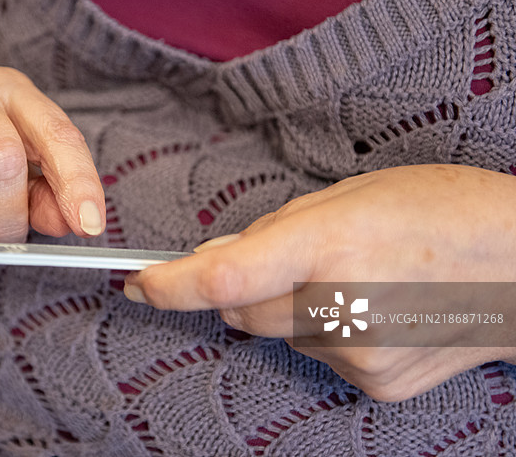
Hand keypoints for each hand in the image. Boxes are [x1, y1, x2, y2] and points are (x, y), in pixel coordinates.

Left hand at [124, 164, 515, 400]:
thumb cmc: (440, 211)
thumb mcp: (350, 195)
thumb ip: (273, 229)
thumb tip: (215, 257)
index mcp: (328, 244)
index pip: (224, 278)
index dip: (170, 285)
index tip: (138, 284)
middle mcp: (338, 307)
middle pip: (240, 310)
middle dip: (240, 285)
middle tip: (285, 258)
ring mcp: (356, 354)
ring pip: (277, 333)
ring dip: (288, 307)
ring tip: (349, 278)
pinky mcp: (373, 383)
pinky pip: (317, 354)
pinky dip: (324, 331)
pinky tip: (371, 308)